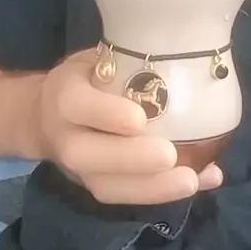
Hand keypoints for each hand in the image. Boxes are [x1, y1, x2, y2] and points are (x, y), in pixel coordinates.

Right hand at [33, 48, 222, 204]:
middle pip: (87, 155)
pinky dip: (165, 191)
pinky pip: (126, 196)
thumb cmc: (87, 79)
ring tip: (192, 180)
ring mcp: (78, 168)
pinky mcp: (96, 185)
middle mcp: (65, 135)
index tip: (139, 118)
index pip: (76, 105)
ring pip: (106, 186)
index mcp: (63, 95)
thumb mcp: (98, 59)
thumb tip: (180, 53)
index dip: (106, 114)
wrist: (47, 117)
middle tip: (170, 156)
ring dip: (152, 187)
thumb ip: (128, 61)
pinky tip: (203, 180)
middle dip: (131, 160)